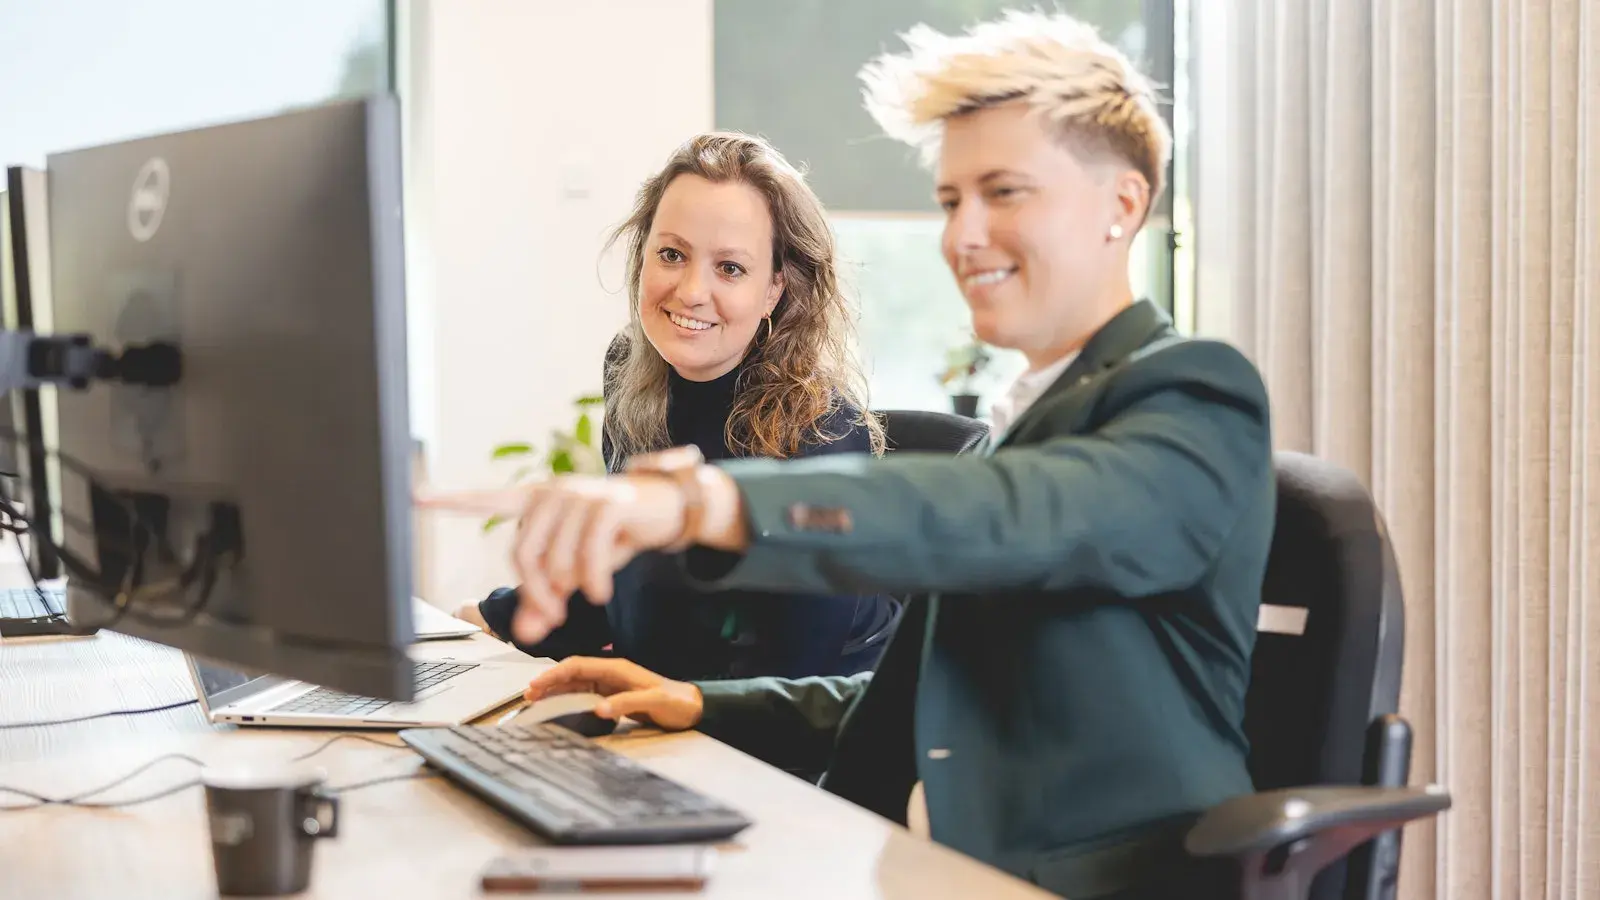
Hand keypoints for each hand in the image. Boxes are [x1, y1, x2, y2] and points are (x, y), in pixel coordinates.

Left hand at [416, 476, 687, 641]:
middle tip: (550, 619)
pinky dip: (592, 579)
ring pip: (556, 556)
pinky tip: (598, 594)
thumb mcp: (576, 569)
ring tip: (584, 598)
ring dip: (566, 589)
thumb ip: (546, 597)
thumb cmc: (614, 535)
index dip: (452, 500)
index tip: (416, 498)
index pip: (488, 499)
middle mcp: (553, 493)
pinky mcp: (609, 504)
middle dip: (535, 592)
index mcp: (537, 501)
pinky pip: (589, 552)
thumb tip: (524, 635)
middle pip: (523, 552)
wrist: (668, 509)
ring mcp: (581, 495)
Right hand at [524, 657, 702, 730]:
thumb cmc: (677, 703)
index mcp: (617, 669)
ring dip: (555, 691)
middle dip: (549, 682)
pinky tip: (557, 706)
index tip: (536, 684)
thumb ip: (627, 704)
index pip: (579, 665)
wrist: (692, 708)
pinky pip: (584, 695)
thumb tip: (599, 709)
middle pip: (572, 673)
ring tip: (535, 701)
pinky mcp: (612, 697)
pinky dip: (567, 699)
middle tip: (528, 696)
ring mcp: (610, 685)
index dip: (555, 673)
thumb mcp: (655, 702)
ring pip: (575, 684)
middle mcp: (611, 674)